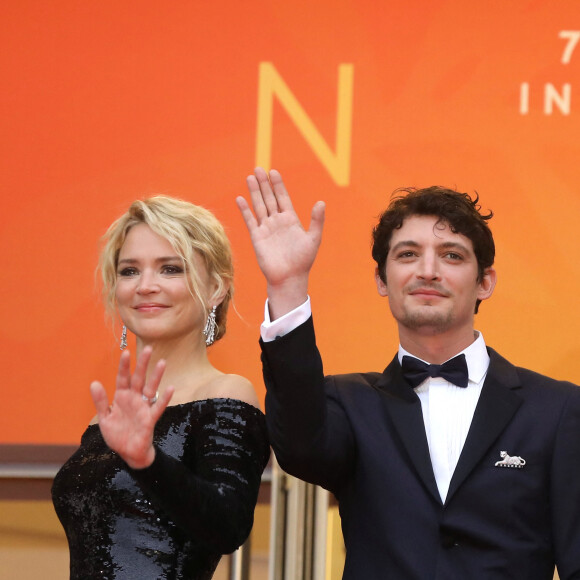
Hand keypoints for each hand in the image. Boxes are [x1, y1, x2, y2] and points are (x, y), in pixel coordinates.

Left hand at [90, 347, 173, 468]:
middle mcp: (134, 399)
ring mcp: (143, 408)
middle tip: (148, 348)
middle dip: (142, 364)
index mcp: (122, 397)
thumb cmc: (118, 434)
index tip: (126, 352)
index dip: (124, 366)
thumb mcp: (105, 418)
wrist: (129, 453)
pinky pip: (158, 407)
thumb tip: (94, 382)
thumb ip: (101, 401)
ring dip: (156, 376)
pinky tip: (170, 388)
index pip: (123, 378)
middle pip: (138, 378)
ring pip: (151, 388)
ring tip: (162, 362)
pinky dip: (164, 398)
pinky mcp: (150, 419)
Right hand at [236, 167, 324, 318]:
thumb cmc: (303, 260)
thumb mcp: (313, 238)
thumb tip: (321, 202)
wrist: (289, 278)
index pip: (283, 197)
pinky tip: (240, 199)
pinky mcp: (257, 237)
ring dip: (254, 192)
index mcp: (291, 220)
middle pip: (269, 198)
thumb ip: (317, 220)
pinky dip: (245, 210)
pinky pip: (250, 220)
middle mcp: (277, 221)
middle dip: (264, 184)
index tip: (274, 172)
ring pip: (259, 206)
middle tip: (259, 168)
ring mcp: (266, 228)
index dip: (278, 185)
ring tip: (250, 177)